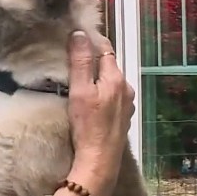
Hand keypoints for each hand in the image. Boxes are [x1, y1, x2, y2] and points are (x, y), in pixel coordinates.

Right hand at [66, 31, 134, 195]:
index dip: (90, 40)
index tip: (74, 36)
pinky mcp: (122, 117)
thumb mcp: (79, 91)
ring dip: (96, 76)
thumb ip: (80, 62)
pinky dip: (100, 92)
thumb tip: (79, 34)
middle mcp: (125, 88)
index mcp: (116, 78)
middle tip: (71, 56)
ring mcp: (126, 104)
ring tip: (78, 78)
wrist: (99, 161)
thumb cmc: (87, 126)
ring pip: (109, 81)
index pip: (104, 48)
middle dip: (92, 58)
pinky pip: (111, 96)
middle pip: (108, 64)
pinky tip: (89, 100)